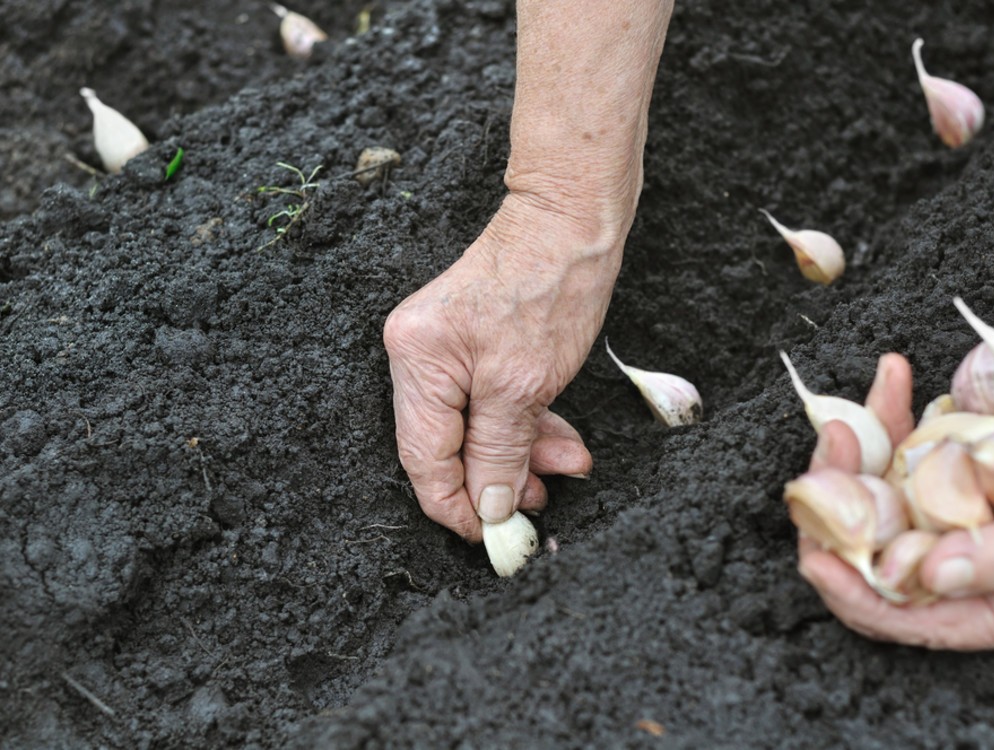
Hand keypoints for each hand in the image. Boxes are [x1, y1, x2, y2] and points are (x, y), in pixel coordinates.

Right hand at [383, 195, 621, 540]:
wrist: (572, 218)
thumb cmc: (550, 284)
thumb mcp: (525, 384)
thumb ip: (500, 451)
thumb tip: (490, 507)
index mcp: (416, 362)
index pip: (423, 460)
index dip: (457, 506)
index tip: (493, 537)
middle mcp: (418, 355)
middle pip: (449, 445)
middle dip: (499, 478)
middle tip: (542, 503)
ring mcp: (444, 347)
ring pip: (476, 426)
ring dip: (522, 452)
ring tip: (566, 466)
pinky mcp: (473, 343)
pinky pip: (490, 400)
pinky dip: (524, 423)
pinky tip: (559, 438)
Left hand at [799, 353, 993, 649]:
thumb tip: (934, 573)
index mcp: (970, 604)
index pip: (891, 611)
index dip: (848, 591)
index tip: (817, 558)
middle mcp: (943, 556)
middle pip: (862, 537)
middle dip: (837, 491)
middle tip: (837, 442)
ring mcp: (939, 504)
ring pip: (870, 482)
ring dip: (858, 440)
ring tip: (860, 404)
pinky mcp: (945, 459)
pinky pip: (902, 438)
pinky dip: (893, 407)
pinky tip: (895, 371)